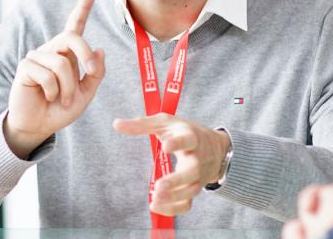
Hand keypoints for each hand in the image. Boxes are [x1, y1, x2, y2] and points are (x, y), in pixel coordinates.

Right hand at [4, 0, 105, 158]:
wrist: (38, 126)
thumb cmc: (61, 109)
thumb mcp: (86, 94)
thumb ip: (95, 73)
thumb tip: (99, 49)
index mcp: (67, 53)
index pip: (75, 24)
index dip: (83, 5)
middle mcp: (52, 50)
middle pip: (71, 37)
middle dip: (84, 55)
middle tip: (90, 73)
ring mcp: (37, 57)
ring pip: (62, 64)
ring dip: (68, 88)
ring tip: (63, 100)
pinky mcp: (25, 67)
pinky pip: (47, 75)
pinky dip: (53, 91)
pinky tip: (47, 97)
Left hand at [113, 113, 230, 215]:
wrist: (216, 148)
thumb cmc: (184, 132)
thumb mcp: (165, 122)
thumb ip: (141, 124)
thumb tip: (116, 124)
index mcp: (191, 137)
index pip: (187, 139)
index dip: (177, 143)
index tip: (165, 146)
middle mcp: (197, 158)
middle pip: (192, 171)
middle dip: (176, 181)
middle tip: (159, 186)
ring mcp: (198, 176)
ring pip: (191, 190)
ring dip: (173, 198)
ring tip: (154, 199)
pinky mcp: (195, 189)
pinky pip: (187, 203)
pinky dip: (173, 209)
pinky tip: (156, 206)